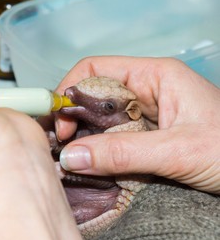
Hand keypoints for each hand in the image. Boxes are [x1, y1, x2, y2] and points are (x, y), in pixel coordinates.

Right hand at [55, 56, 219, 193]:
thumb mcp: (179, 150)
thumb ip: (123, 153)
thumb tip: (71, 157)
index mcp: (155, 76)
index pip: (95, 70)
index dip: (69, 93)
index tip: (60, 125)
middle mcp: (146, 93)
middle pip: (93, 97)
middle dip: (72, 121)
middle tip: (60, 150)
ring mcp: (145, 117)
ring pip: (100, 122)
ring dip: (84, 141)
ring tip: (71, 163)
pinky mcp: (146, 140)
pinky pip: (112, 142)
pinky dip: (98, 155)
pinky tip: (91, 169)